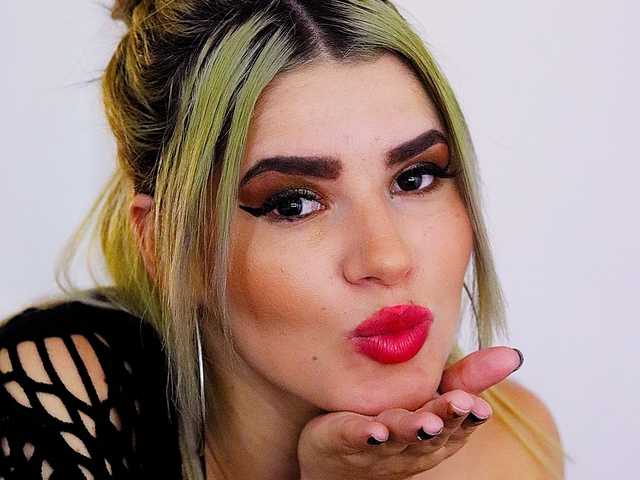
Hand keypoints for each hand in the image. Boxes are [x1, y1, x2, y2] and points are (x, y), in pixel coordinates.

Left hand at [297, 346, 522, 479]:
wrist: (338, 448)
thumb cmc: (395, 416)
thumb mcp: (434, 395)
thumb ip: (468, 378)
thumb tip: (514, 354)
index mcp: (439, 431)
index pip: (460, 424)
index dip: (469, 416)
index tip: (480, 405)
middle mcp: (413, 443)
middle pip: (433, 432)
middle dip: (447, 419)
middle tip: (460, 404)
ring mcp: (380, 445)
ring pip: (399, 436)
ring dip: (412, 429)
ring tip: (425, 421)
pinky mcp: (345, 438)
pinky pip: (356, 438)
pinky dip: (366, 435)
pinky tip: (374, 431)